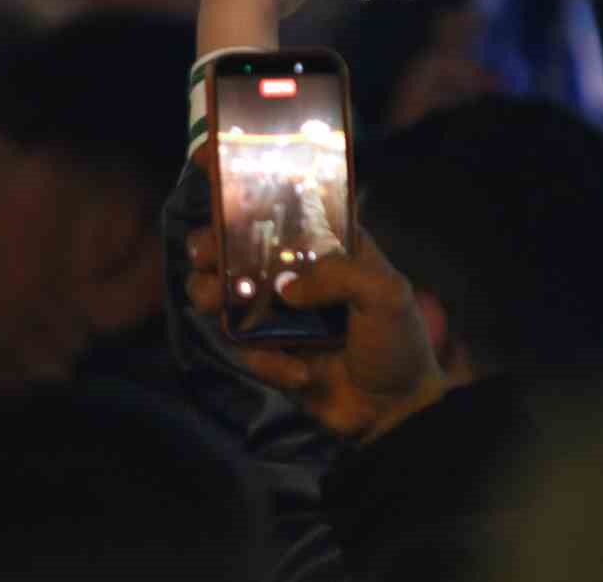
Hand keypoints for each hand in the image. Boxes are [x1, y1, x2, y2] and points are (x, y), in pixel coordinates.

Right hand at [185, 223, 447, 442]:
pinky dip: (266, 361)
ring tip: (216, 300)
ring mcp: (278, 313)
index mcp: (330, 249)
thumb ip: (339, 275)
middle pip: (240, 248)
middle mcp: (298, 274)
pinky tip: (301, 373)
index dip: (254, 197)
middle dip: (213, 246)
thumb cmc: (396, 344)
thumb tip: (285, 287)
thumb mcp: (385, 295)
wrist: (393, 413)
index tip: (222, 190)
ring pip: (225, 292)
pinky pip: (244, 347)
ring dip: (210, 292)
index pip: (289, 210)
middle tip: (206, 254)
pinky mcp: (267, 351)